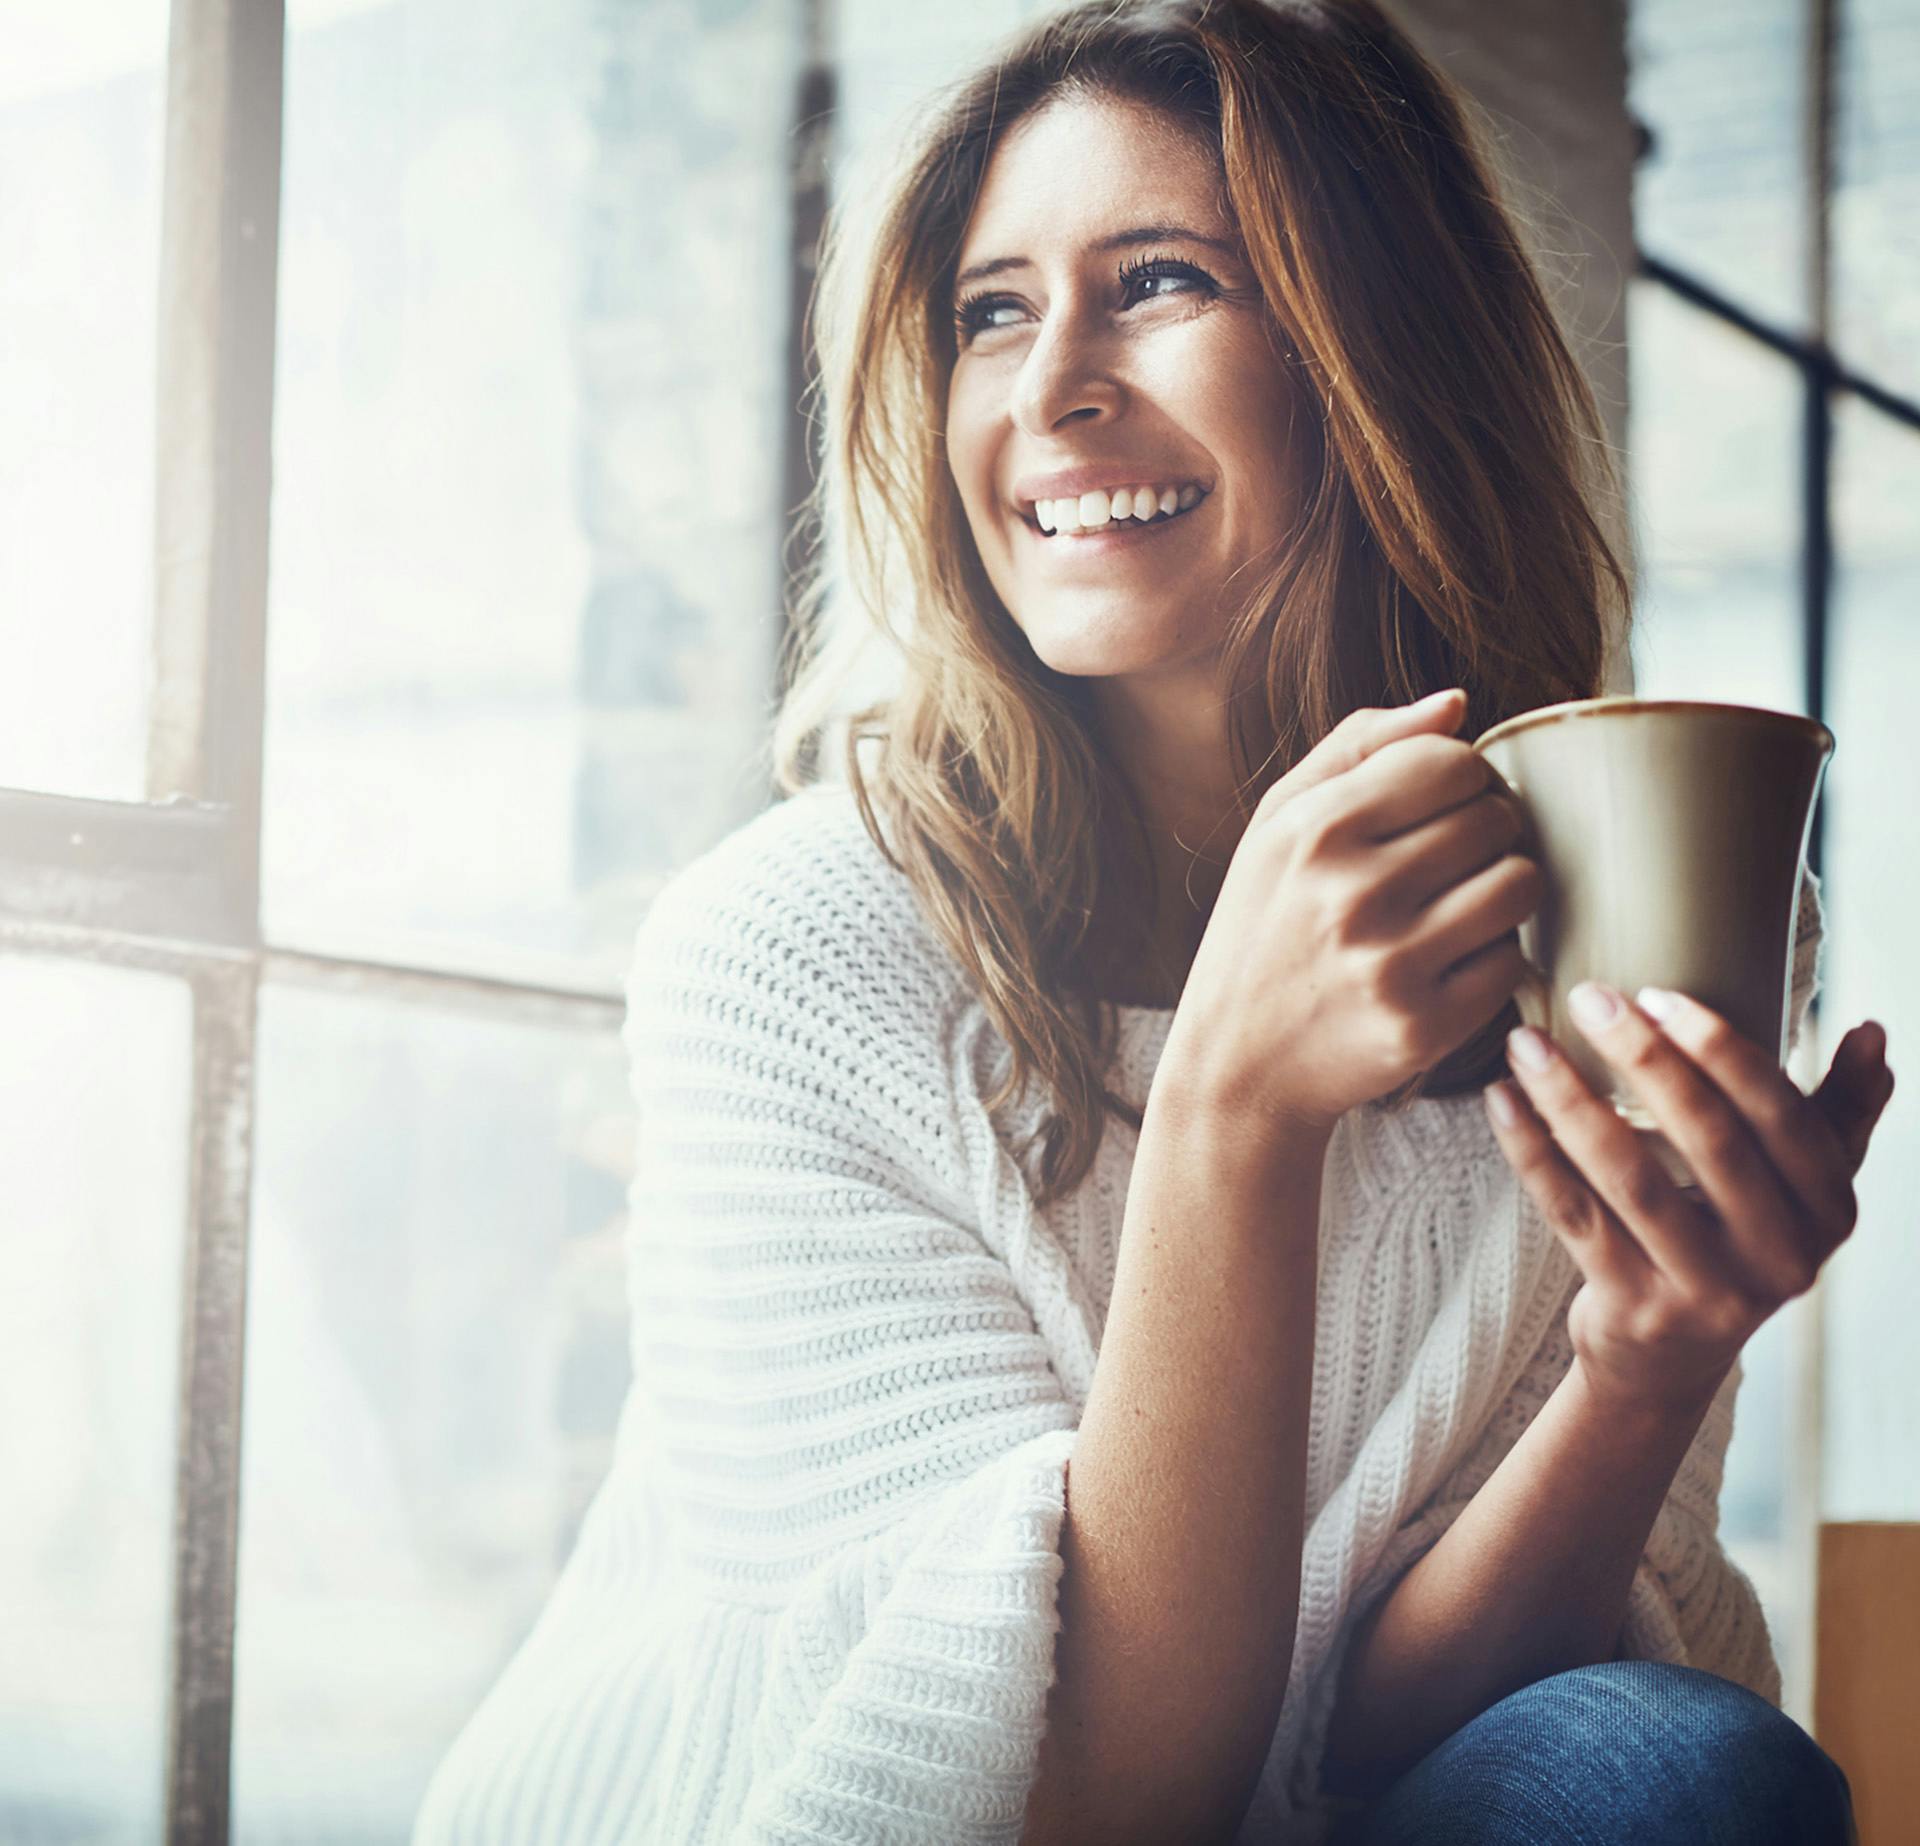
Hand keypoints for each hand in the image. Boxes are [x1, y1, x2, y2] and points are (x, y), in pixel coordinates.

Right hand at [1172, 688, 1540, 1139]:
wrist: (1237, 1063)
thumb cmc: (1262, 928)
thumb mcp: (1276, 826)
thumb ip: (1359, 748)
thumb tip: (1456, 704)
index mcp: (1316, 830)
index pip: (1451, 761)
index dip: (1462, 777)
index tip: (1441, 806)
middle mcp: (1353, 893)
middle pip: (1494, 819)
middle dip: (1488, 831)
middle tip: (1452, 861)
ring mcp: (1392, 964)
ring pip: (1520, 884)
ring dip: (1505, 889)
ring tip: (1462, 903)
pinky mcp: (1424, 1026)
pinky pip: (1511, 961)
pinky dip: (1493, 957)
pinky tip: (1450, 961)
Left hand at [1483, 983, 1895, 1415]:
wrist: (1670, 1360)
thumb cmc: (1736, 1241)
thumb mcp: (1803, 1187)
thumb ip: (1840, 1112)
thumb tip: (1874, 1032)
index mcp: (1828, 1210)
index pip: (1781, 1117)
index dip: (1722, 1051)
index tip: (1658, 994)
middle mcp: (1779, 1257)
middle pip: (1709, 1141)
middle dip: (1645, 1059)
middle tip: (1591, 997)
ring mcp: (1706, 1290)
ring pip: (1629, 1178)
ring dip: (1570, 1100)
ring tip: (1525, 1042)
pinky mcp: (1634, 1308)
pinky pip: (1572, 1214)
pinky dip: (1531, 1151)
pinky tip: (1501, 1099)